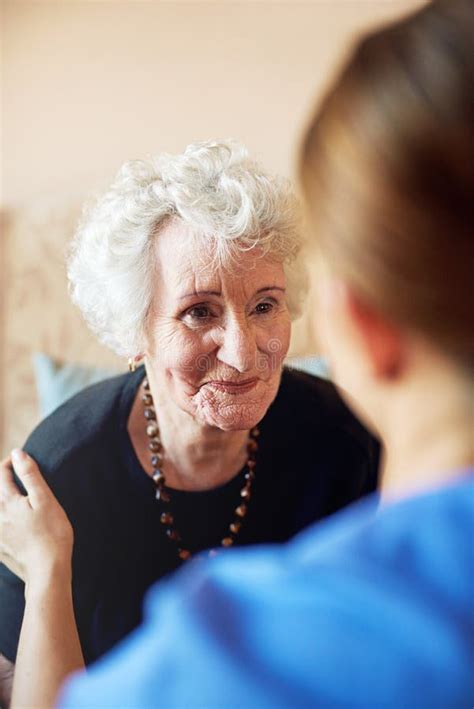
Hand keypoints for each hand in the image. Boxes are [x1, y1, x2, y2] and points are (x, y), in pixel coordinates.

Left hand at [0, 450, 72, 586]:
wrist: (47, 571)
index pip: (2, 473)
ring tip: (13, 497)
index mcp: (7, 501)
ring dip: (3, 499)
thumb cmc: (52, 533)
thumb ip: (30, 474)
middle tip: (14, 473)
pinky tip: (11, 524)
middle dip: (3, 480)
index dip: (10, 462)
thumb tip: (17, 453)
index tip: (20, 458)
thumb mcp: (45, 499)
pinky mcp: (0, 548)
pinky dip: (3, 521)